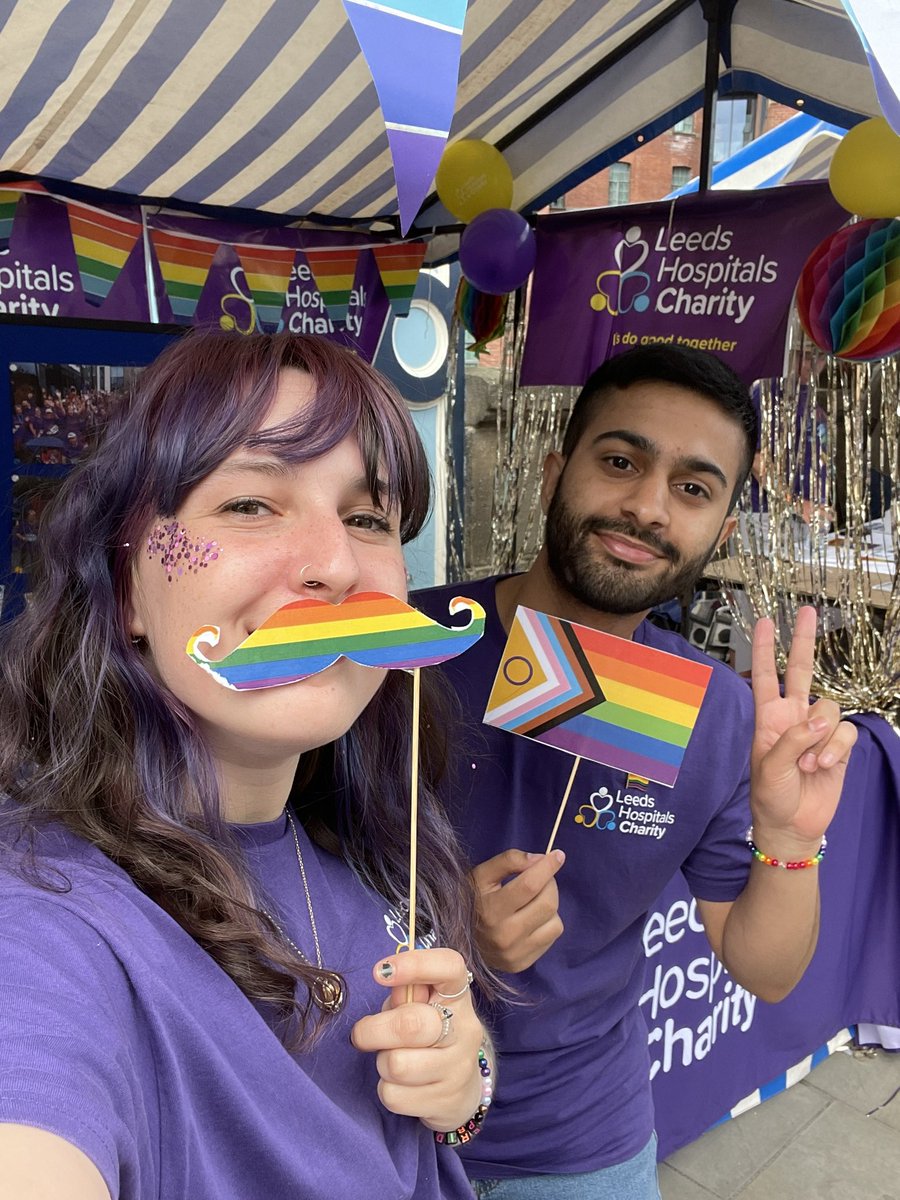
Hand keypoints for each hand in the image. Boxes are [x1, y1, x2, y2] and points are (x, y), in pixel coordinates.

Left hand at [351, 948, 483, 1131]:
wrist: (460, 1088)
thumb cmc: (429, 1034)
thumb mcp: (420, 1006)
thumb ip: (405, 993)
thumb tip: (387, 978)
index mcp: (458, 997)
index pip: (449, 967)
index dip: (414, 964)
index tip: (380, 970)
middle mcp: (465, 1030)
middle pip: (411, 1024)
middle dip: (373, 1030)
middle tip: (362, 1034)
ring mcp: (459, 1068)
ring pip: (398, 1065)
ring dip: (382, 1062)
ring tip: (391, 1059)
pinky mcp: (447, 1103)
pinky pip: (394, 1096)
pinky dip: (387, 1090)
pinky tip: (400, 1085)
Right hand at [472, 848, 564, 972]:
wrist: (458, 942)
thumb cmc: (472, 902)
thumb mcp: (482, 875)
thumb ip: (509, 860)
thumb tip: (539, 859)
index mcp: (490, 910)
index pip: (529, 886)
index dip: (547, 868)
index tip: (558, 855)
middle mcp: (504, 935)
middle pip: (548, 903)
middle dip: (550, 883)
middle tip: (541, 878)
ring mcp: (515, 953)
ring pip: (555, 921)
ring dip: (550, 904)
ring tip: (533, 901)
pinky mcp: (522, 964)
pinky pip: (552, 936)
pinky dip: (548, 922)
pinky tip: (531, 919)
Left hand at [750, 606, 856, 856]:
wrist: (793, 825)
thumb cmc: (771, 796)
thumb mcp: (769, 767)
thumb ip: (791, 740)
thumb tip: (817, 722)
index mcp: (768, 717)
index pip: (764, 675)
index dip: (763, 649)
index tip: (765, 621)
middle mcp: (794, 716)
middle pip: (801, 670)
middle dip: (802, 640)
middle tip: (807, 610)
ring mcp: (818, 730)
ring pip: (831, 708)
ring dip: (822, 737)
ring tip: (809, 764)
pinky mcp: (839, 745)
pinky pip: (846, 732)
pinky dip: (836, 749)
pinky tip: (824, 766)